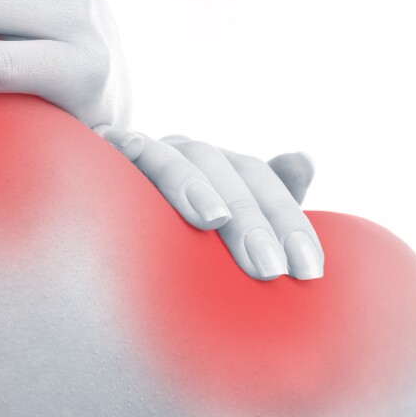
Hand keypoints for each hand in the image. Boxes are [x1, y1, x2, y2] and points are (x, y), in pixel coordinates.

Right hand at [95, 127, 323, 280]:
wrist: (106, 232)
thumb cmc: (179, 243)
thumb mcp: (230, 233)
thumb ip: (273, 202)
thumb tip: (304, 159)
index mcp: (224, 169)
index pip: (263, 182)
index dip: (289, 222)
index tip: (309, 271)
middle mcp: (189, 154)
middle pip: (228, 172)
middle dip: (252, 220)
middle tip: (269, 270)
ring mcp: (149, 152)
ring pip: (178, 158)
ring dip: (194, 185)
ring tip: (213, 220)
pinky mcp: (107, 155)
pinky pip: (119, 145)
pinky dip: (126, 145)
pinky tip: (127, 148)